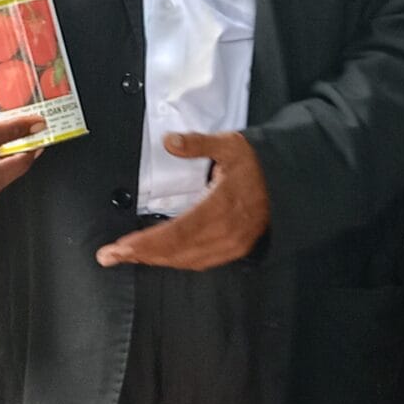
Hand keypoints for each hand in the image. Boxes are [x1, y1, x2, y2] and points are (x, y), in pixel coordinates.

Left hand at [97, 132, 270, 268]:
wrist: (293, 184)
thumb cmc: (260, 165)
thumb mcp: (231, 145)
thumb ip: (198, 144)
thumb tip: (170, 141)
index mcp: (220, 208)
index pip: (174, 234)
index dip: (145, 244)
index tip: (120, 248)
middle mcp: (224, 233)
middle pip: (174, 252)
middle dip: (140, 255)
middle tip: (110, 256)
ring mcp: (230, 245)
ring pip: (185, 261)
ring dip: (155, 260)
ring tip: (129, 255)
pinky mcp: (234, 250)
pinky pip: (200, 262)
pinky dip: (176, 260)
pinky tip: (162, 256)